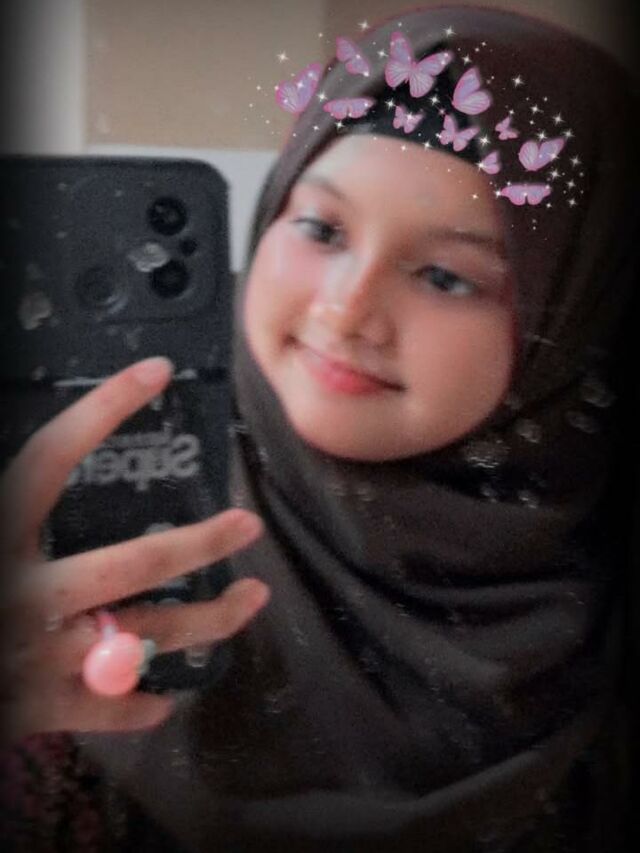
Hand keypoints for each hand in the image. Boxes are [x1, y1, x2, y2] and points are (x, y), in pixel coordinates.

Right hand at [0, 357, 268, 744]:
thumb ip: (11, 499)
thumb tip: (42, 467)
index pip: (53, 456)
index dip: (105, 409)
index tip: (156, 372)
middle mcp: (23, 592)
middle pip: (136, 560)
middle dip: (203, 541)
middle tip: (247, 523)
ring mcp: (38, 654)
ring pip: (148, 634)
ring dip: (210, 618)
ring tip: (252, 596)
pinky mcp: (38, 707)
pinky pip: (108, 707)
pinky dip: (140, 705)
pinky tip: (164, 698)